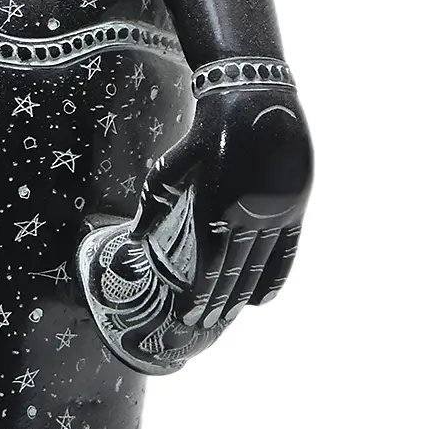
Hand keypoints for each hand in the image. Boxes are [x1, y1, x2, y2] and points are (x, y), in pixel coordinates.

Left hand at [79, 84, 310, 372]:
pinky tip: (261, 301)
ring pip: (258, 266)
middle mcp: (245, 211)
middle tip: (204, 325)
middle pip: (231, 271)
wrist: (252, 102)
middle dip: (216, 302)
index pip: (206, 262)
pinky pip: (286, 252)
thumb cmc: (204, 135)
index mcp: (213, 203)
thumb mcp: (171, 166)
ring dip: (241, 296)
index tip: (188, 315)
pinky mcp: (294, 205)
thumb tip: (134, 239)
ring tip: (227, 319)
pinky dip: (274, 279)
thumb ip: (154, 205)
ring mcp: (274, 209)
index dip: (198, 293)